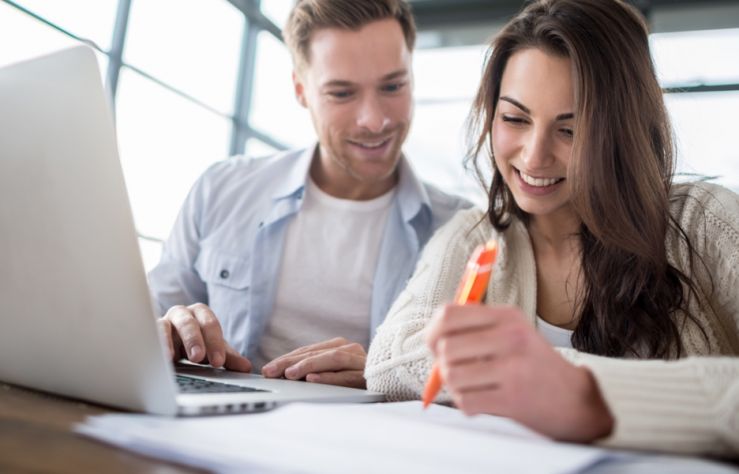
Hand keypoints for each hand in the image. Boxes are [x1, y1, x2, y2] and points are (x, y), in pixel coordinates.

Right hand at [157, 303, 251, 371]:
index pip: (210, 324)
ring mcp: (164, 322)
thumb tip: (246, 368)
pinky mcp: (148, 333)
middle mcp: (182, 314)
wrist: (173, 343)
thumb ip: (229, 358)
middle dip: (194, 340)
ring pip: (166, 326)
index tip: (219, 362)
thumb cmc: (195, 344)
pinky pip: (148, 336)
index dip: (215, 342)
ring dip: (169, 342)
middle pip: (189, 322)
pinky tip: (155, 358)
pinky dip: (152, 345)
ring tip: (171, 358)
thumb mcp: (212, 350)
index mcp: (201, 314)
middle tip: (198, 358)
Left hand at [261, 337, 366, 387]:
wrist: (395, 386)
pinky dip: (329, 376)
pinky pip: (347, 375)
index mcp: (341, 347)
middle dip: (290, 362)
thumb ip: (317, 370)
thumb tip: (286, 374)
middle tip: (271, 371)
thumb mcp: (337, 374)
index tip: (268, 369)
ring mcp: (361, 361)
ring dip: (307, 366)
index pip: (308, 351)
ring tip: (289, 373)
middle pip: (316, 353)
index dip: (287, 358)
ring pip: (331, 359)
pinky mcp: (369, 375)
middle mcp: (351, 350)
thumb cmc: (361, 383)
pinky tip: (312, 379)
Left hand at [426, 304, 613, 442]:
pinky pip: (465, 402)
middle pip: (445, 347)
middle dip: (442, 363)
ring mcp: (512, 369)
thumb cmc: (534, 364)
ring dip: (455, 386)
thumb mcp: (513, 332)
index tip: (436, 345)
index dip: (433, 332)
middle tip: (456, 370)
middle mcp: (511, 338)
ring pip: (451, 376)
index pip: (449, 314)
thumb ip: (475, 328)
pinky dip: (467, 405)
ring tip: (472, 386)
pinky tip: (483, 401)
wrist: (575, 400)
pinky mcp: (512, 399)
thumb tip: (432, 336)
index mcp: (508, 316)